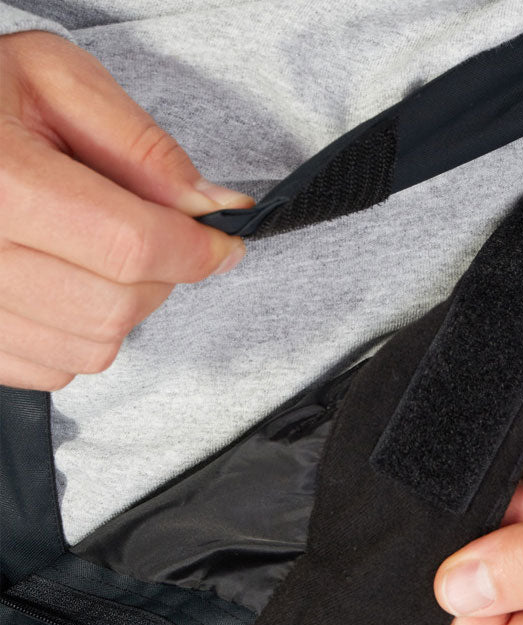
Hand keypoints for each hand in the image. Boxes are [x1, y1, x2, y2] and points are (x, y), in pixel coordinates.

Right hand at [0, 30, 253, 390]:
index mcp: (0, 180)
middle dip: (160, 276)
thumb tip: (213, 206)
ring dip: (123, 309)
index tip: (223, 243)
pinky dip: (80, 334)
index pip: (132, 246)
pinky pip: (57, 369)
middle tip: (151, 236)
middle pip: (119, 305)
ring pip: (94, 347)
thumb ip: (143, 146)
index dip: (197, 250)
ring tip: (95, 253)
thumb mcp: (55, 80)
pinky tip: (63, 282)